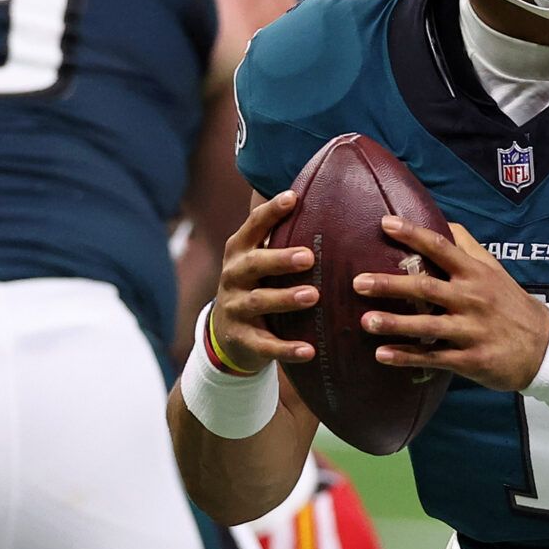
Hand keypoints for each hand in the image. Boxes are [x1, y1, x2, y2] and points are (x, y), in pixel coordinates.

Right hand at [209, 191, 317, 372]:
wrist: (227, 334)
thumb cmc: (257, 285)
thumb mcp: (260, 261)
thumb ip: (281, 237)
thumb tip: (322, 198)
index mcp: (240, 252)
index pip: (253, 227)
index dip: (271, 212)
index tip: (293, 197)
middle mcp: (233, 276)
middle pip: (254, 264)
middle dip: (280, 259)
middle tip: (309, 257)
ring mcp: (235, 308)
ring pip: (259, 302)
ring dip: (285, 299)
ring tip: (313, 296)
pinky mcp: (241, 338)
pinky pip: (264, 345)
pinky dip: (286, 349)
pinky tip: (309, 351)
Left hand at [354, 217, 548, 392]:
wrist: (544, 347)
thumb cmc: (511, 304)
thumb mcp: (494, 270)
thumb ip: (468, 247)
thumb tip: (442, 222)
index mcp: (475, 274)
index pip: (441, 248)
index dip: (412, 234)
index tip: (384, 224)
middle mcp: (472, 299)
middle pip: (426, 287)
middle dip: (391, 284)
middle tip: (358, 282)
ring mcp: (471, 331)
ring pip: (427, 326)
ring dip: (395, 323)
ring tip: (365, 321)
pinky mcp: (470, 359)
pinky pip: (433, 358)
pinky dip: (407, 357)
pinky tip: (382, 355)